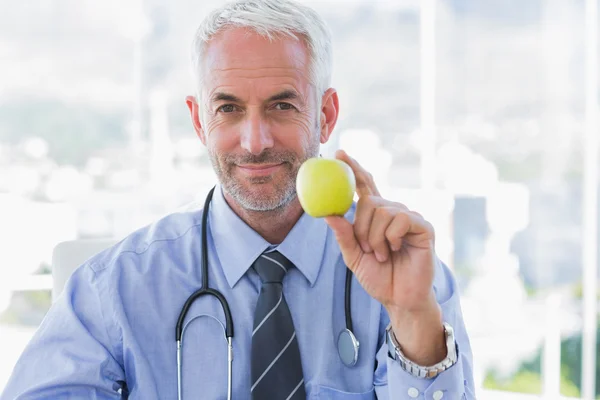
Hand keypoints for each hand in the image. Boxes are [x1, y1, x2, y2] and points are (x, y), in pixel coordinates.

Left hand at [325, 150, 445, 364]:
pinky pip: (400, 219)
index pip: (365, 187)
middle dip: (362, 227)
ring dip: (375, 237)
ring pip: (382, 211)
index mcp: (377, 217)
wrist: (400, 299)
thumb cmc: (379, 278)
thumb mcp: (354, 257)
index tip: (340, 153)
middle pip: (369, 201)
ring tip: (382, 254)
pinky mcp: (423, 227)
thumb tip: (329, 215)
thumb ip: (344, 236)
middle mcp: (394, 211)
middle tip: (368, 248)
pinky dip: (391, 237)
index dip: (354, 169)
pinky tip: (395, 250)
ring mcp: (409, 217)